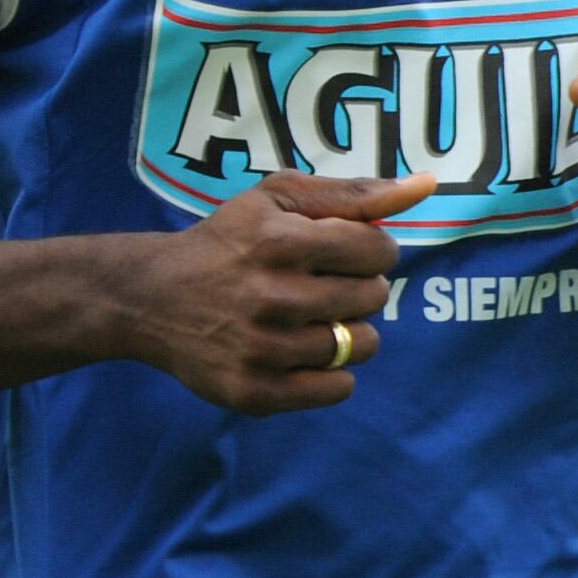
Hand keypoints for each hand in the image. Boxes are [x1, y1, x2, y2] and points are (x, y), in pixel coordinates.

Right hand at [126, 172, 424, 414]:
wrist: (150, 298)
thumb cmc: (228, 241)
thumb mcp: (278, 199)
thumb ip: (354, 192)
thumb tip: (427, 186)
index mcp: (279, 242)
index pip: (379, 251)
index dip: (372, 250)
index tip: (347, 252)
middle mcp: (270, 297)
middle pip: (374, 297)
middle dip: (360, 287)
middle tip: (324, 285)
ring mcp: (261, 349)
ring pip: (362, 346)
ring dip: (350, 331)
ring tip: (314, 318)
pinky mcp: (253, 392)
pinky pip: (338, 389)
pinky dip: (333, 373)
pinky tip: (305, 352)